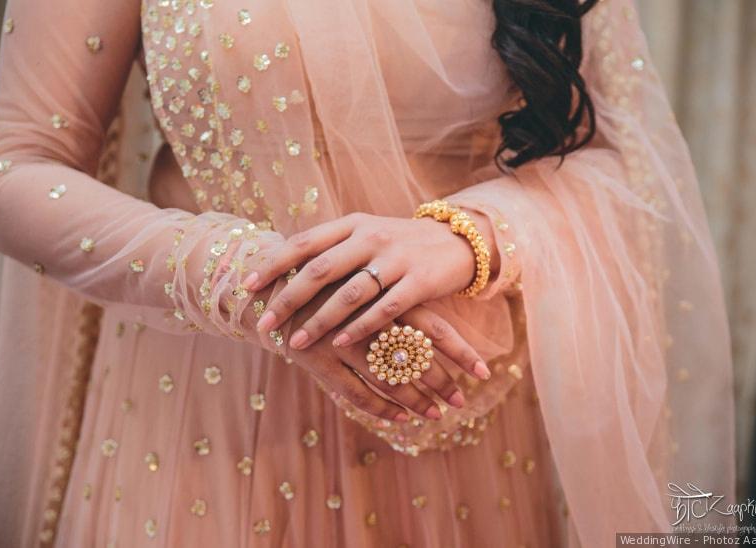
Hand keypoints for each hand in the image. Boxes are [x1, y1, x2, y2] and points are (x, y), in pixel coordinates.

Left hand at [243, 212, 495, 379]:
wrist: (457, 241)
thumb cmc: (400, 245)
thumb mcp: (365, 236)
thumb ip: (332, 249)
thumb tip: (283, 267)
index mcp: (352, 225)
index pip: (304, 242)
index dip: (273, 263)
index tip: (247, 286)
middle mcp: (370, 237)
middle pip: (320, 269)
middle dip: (287, 299)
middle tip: (264, 323)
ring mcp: (396, 258)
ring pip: (350, 292)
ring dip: (319, 321)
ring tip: (295, 343)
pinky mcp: (419, 281)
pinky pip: (384, 308)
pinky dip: (360, 327)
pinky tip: (340, 343)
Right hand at [272, 283, 487, 420]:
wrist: (272, 282)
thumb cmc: (327, 281)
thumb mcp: (361, 276)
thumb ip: (394, 296)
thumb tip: (437, 323)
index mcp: (382, 292)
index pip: (432, 326)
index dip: (459, 351)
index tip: (484, 373)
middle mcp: (366, 318)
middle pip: (414, 357)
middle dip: (441, 382)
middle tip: (461, 402)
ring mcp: (340, 342)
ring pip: (387, 379)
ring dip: (414, 401)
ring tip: (436, 415)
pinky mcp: (316, 361)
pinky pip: (354, 393)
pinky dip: (380, 408)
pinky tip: (398, 419)